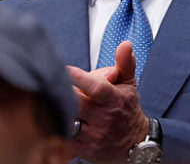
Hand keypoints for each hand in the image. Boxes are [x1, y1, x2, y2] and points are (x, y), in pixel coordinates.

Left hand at [68, 41, 149, 163]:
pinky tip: (58, 117)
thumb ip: (125, 63)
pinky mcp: (81, 148)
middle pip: (76, 103)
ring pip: (67, 119)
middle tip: (56, 85)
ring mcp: (92, 134)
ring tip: (56, 101)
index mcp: (115, 99)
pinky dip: (58, 124)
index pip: (97, 87)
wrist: (132, 142)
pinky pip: (63, 134)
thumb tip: (125, 44)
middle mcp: (104, 117)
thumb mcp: (129, 84)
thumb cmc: (126, 108)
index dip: (80, 78)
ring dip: (59, 109)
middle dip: (65, 93)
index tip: (65, 69)